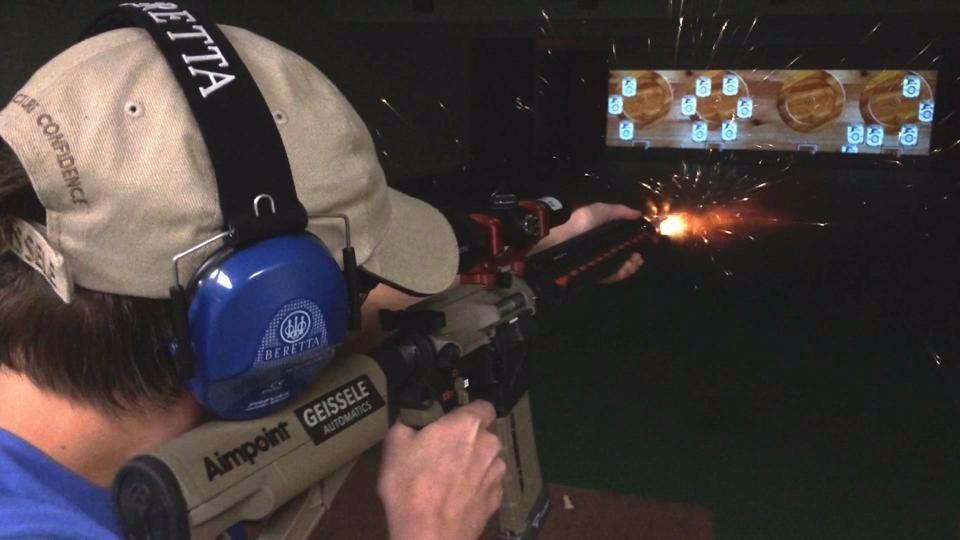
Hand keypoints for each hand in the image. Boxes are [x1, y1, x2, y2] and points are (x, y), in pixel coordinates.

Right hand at [378, 400, 505, 539]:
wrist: (428, 534)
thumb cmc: (410, 485)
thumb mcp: (395, 444)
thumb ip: (408, 423)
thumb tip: (411, 421)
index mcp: (467, 424)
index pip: (482, 405)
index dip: (467, 412)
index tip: (451, 422)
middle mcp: (489, 444)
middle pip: (483, 435)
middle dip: (467, 440)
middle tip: (441, 452)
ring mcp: (496, 473)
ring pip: (487, 460)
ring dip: (473, 464)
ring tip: (447, 479)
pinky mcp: (497, 498)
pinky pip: (487, 484)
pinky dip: (476, 487)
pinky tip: (455, 497)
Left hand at [532, 202, 644, 283]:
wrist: (561, 236)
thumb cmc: (581, 221)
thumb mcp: (601, 211)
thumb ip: (620, 212)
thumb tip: (639, 214)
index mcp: (602, 235)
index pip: (621, 243)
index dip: (633, 245)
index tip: (643, 245)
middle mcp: (600, 250)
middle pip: (621, 258)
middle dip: (633, 259)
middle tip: (639, 257)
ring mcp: (596, 262)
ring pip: (617, 269)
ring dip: (630, 267)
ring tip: (635, 262)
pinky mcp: (591, 273)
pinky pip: (609, 277)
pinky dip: (620, 274)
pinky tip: (628, 268)